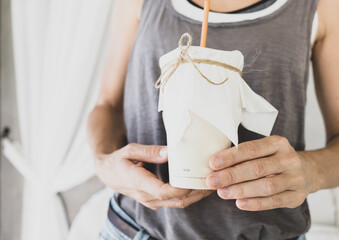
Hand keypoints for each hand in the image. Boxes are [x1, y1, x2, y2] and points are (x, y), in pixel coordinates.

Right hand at [96, 143, 211, 209]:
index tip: (196, 180)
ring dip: (196, 195)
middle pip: (176, 200)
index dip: (180, 188)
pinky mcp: (156, 201)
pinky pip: (176, 202)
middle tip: (214, 180)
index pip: (162, 191)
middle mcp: (146, 196)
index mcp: (138, 182)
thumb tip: (170, 152)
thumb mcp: (130, 150)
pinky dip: (190, 195)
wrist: (108, 174)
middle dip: (196, 192)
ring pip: (178, 203)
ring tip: (212, 182)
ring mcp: (151, 201)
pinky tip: (200, 185)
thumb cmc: (119, 160)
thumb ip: (149, 152)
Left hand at [205, 135, 318, 210]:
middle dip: (231, 175)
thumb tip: (216, 166)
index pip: (251, 149)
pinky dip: (255, 203)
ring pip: (266, 186)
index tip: (213, 163)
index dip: (231, 156)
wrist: (308, 171)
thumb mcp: (265, 150)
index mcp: (278, 143)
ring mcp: (295, 178)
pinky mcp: (296, 196)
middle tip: (213, 181)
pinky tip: (240, 203)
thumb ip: (245, 155)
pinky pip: (274, 201)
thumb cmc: (276, 159)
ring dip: (241, 190)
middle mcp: (288, 159)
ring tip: (223, 193)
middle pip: (257, 168)